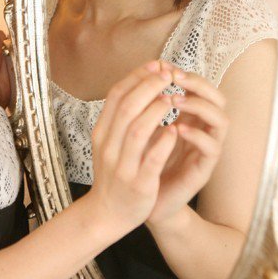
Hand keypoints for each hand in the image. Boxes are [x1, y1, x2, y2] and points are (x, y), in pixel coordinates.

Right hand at [87, 60, 178, 240]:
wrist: (106, 214)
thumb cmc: (113, 174)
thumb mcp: (109, 142)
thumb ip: (122, 117)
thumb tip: (141, 84)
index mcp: (102, 132)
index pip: (116, 95)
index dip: (136, 76)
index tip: (156, 64)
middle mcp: (108, 146)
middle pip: (126, 108)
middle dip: (148, 87)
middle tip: (168, 74)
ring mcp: (122, 165)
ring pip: (137, 131)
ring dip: (156, 111)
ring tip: (172, 98)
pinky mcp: (139, 184)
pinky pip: (151, 159)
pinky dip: (163, 142)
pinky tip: (176, 130)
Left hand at [146, 71, 228, 228]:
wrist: (142, 202)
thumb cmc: (143, 162)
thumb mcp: (141, 128)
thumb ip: (146, 105)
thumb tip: (144, 72)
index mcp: (190, 118)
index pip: (200, 88)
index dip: (184, 74)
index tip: (162, 66)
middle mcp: (202, 131)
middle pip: (218, 98)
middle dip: (198, 84)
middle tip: (174, 77)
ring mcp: (206, 150)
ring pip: (221, 120)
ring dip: (198, 106)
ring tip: (174, 101)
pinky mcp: (203, 169)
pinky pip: (211, 148)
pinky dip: (196, 135)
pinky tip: (176, 128)